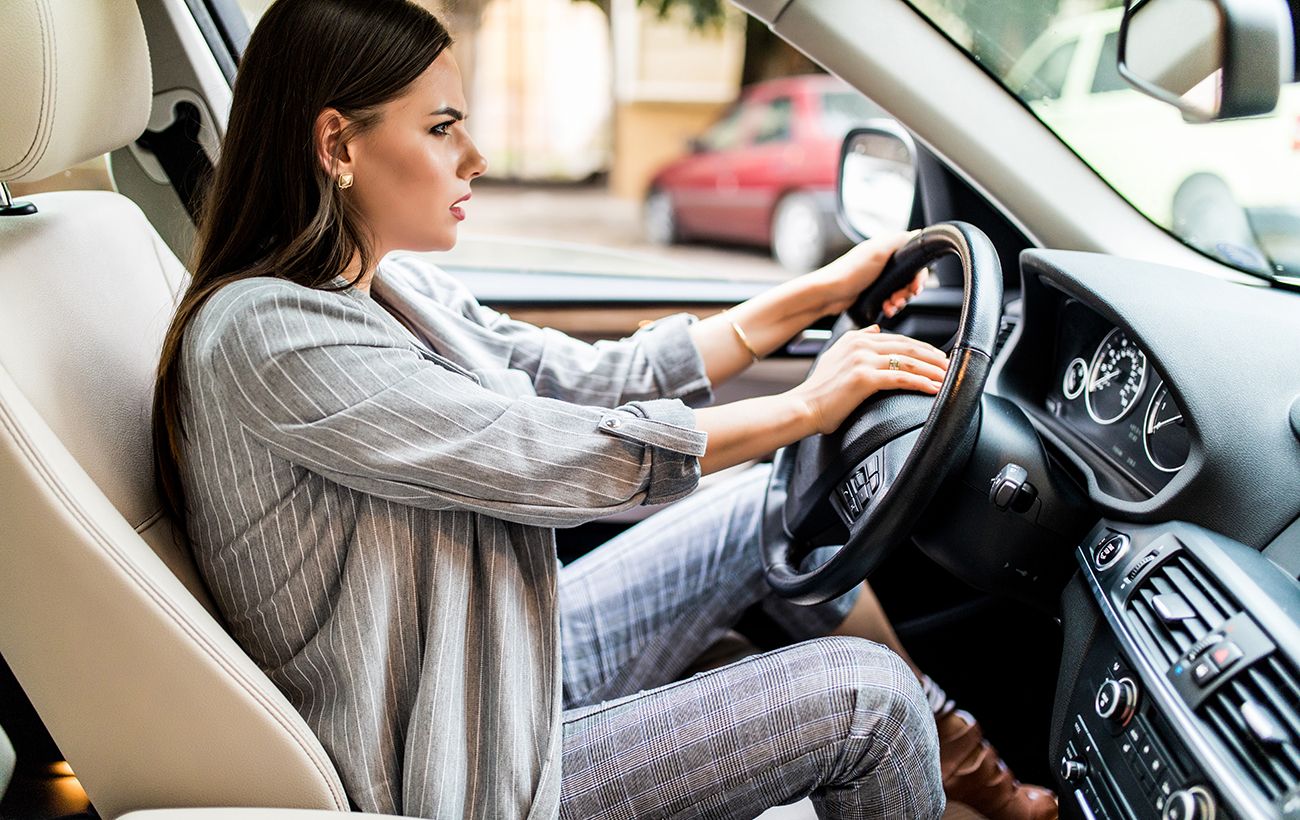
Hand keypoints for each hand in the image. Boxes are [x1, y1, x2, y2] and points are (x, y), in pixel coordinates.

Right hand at [789, 326, 948, 435]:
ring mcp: (863, 360)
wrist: (804, 407)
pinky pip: (902, 377)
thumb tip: (876, 330)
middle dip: (933, 356)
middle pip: (908, 347)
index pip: (898, 339)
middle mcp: (861, 345)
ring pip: (909, 361)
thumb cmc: (819, 390)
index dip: (922, 347)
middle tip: (951, 366)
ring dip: (933, 370)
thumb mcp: (835, 356)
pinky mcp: (865, 378)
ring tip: (948, 378)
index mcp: (856, 339)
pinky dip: (921, 382)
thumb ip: (857, 340)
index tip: (938, 356)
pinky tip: (933, 388)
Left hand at [809, 231, 927, 317]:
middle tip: (900, 298)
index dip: (918, 274)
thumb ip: (899, 241)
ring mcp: (878, 277)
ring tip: (891, 306)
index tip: (916, 286)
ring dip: (900, 300)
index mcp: (886, 247)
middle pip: (909, 277)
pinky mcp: (873, 291)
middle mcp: (884, 260)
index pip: (913, 258)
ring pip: (901, 290)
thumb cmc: (849, 272)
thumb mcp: (877, 252)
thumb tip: (917, 233)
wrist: (828, 294)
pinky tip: (886, 309)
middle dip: (908, 291)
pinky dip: (891, 305)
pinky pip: (890, 299)